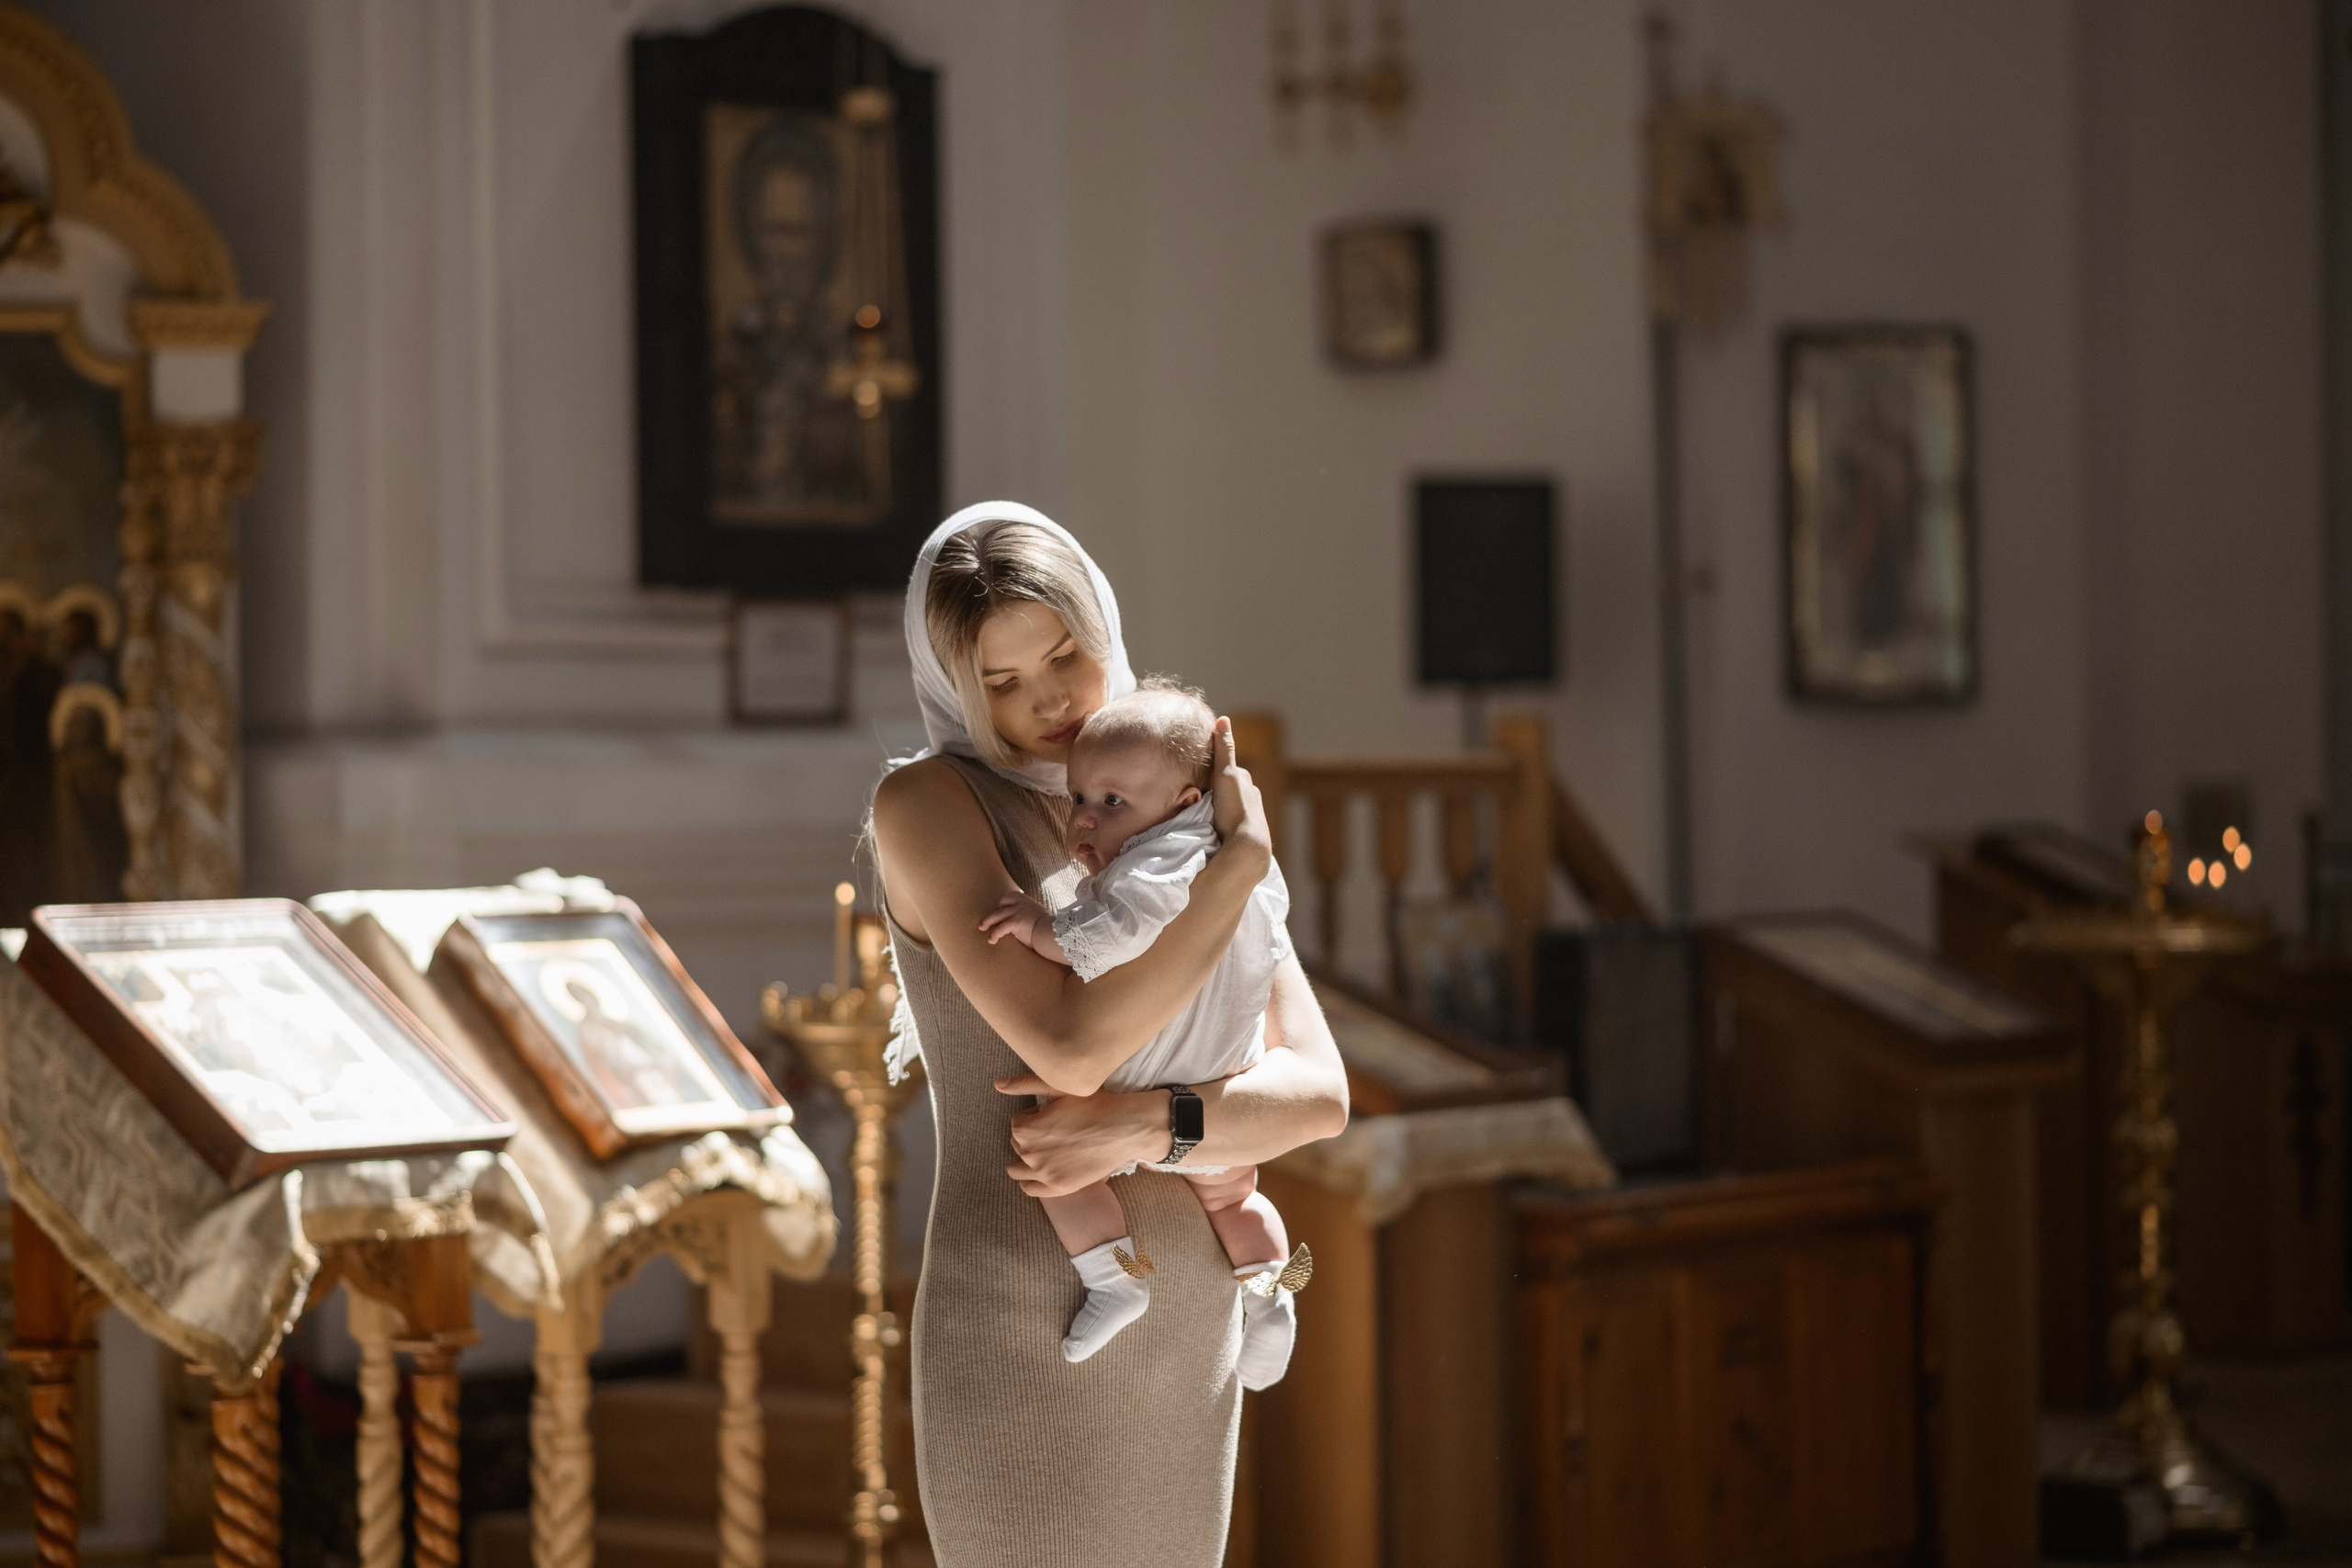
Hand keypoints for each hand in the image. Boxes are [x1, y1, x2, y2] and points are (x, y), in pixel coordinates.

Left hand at [979, 891, 1047, 948]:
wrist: (1053, 932)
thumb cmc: (1048, 927)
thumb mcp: (1039, 914)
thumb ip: (1031, 913)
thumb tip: (1027, 921)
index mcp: (1027, 900)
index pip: (1010, 896)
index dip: (1002, 904)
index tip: (999, 910)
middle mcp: (1021, 903)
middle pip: (1001, 904)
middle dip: (993, 912)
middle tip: (987, 921)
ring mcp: (1017, 912)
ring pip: (997, 915)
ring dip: (988, 922)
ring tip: (982, 928)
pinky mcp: (1015, 922)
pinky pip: (1000, 928)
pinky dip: (994, 935)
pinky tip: (992, 940)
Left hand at [997, 1073, 1164, 1196]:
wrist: (1124, 1128)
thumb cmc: (1093, 1104)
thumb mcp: (1058, 1088)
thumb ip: (1024, 1083)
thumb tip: (997, 1084)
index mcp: (1025, 1128)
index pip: (1018, 1123)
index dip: (1035, 1116)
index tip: (1054, 1115)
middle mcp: (1029, 1153)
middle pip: (1017, 1145)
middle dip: (1031, 1136)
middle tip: (1057, 1130)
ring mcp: (1043, 1174)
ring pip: (1017, 1168)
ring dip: (1027, 1159)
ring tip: (1048, 1150)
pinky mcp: (1058, 1187)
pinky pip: (1030, 1189)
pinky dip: (1031, 1181)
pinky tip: (1043, 1170)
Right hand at [1207, 716, 1270, 867]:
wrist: (1248, 844)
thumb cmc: (1235, 808)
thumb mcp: (1226, 774)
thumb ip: (1224, 749)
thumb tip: (1223, 719)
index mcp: (1247, 781)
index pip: (1227, 770)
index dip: (1212, 771)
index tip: (1197, 775)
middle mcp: (1252, 795)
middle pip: (1229, 787)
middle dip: (1216, 789)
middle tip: (1196, 794)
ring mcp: (1251, 814)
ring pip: (1230, 804)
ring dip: (1219, 806)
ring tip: (1202, 812)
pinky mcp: (1246, 831)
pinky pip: (1231, 821)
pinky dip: (1223, 820)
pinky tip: (1213, 827)